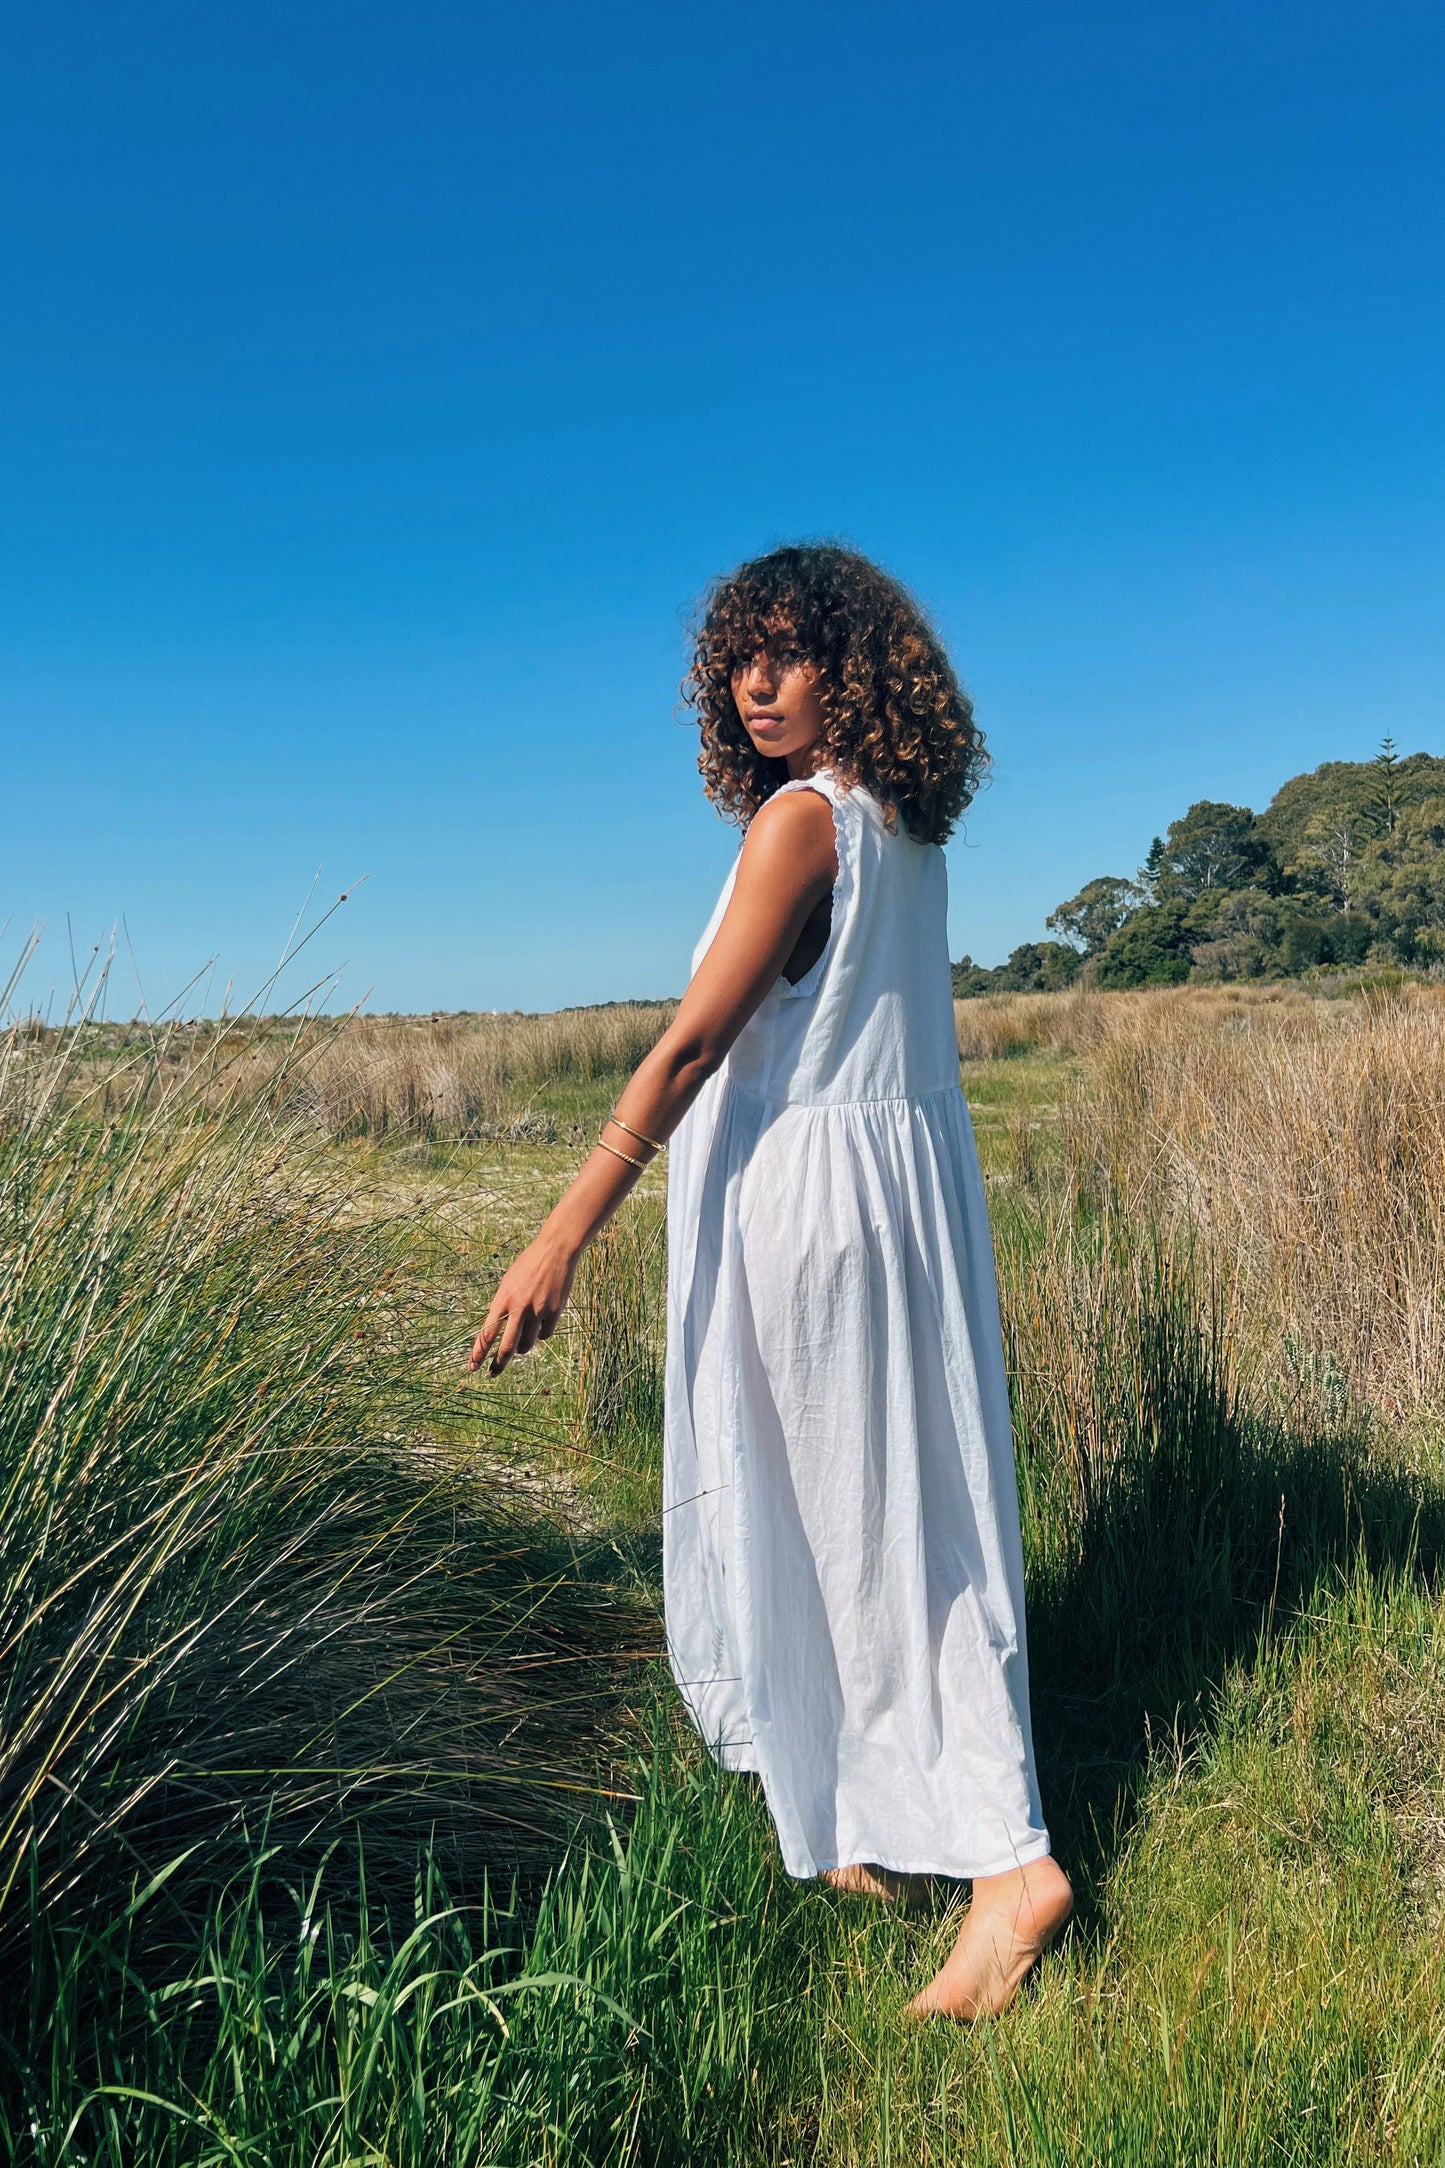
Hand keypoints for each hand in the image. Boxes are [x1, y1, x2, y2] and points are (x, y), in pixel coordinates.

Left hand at [468, 1234, 579, 1376]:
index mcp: (503, 1298)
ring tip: (522, 1337)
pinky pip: (545, 1335)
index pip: (487, 1332)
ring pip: (527, 1344)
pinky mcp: (555, 1312)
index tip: (472, 1366)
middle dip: (498, 1364)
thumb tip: (496, 1332)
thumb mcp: (507, 1282)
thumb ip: (502, 1306)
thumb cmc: (528, 1266)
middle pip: (507, 1346)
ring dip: (522, 1346)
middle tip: (491, 1373)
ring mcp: (538, 1310)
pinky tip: (541, 1322)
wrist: (556, 1251)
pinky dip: (541, 1333)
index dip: (478, 1352)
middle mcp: (520, 1306)